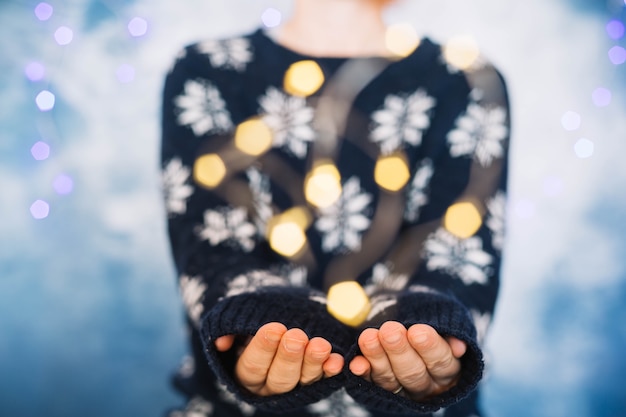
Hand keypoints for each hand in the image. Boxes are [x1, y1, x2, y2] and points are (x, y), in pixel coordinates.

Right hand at [215, 322, 343, 395]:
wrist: (276, 314)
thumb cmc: (251, 317)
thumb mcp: (236, 320)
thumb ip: (229, 329)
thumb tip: (221, 343)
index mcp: (244, 374)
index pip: (252, 366)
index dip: (263, 348)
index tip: (274, 327)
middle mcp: (269, 385)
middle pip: (279, 378)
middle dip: (289, 356)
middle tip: (297, 335)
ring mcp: (294, 384)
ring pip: (303, 380)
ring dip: (313, 363)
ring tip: (320, 345)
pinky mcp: (315, 379)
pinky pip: (324, 378)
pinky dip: (331, 369)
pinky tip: (338, 360)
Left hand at [349, 322, 466, 399]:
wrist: (405, 314)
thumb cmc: (428, 315)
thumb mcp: (443, 316)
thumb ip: (449, 329)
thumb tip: (458, 346)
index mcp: (448, 370)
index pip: (441, 362)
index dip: (430, 347)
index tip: (417, 330)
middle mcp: (426, 384)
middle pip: (414, 373)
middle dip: (400, 350)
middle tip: (390, 330)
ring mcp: (401, 388)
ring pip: (390, 380)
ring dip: (377, 358)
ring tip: (369, 337)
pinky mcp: (379, 387)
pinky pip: (369, 382)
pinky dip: (362, 371)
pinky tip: (355, 363)